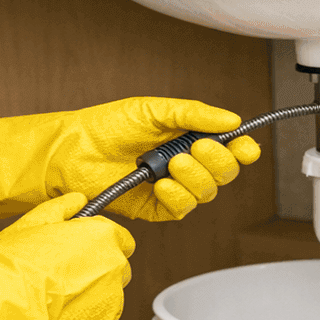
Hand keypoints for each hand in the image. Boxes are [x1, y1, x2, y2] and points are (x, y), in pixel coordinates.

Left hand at [0, 97, 261, 225]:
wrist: (74, 150)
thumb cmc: (108, 125)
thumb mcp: (154, 110)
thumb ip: (193, 114)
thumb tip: (231, 119)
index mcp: (189, 138)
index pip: (229, 148)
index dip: (242, 149)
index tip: (245, 146)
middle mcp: (185, 164)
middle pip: (225, 173)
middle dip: (218, 161)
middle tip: (197, 147)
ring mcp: (172, 187)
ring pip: (207, 193)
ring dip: (195, 176)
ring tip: (171, 163)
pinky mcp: (156, 208)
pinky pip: (182, 210)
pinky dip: (178, 196)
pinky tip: (161, 184)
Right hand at [0, 193, 134, 319]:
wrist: (4, 300)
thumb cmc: (15, 260)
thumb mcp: (35, 221)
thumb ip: (63, 207)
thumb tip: (78, 200)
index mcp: (102, 235)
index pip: (121, 238)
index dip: (100, 243)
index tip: (84, 249)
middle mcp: (114, 264)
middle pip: (117, 265)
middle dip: (99, 268)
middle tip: (67, 273)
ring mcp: (111, 296)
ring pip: (110, 292)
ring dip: (93, 292)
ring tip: (61, 294)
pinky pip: (102, 315)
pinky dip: (87, 314)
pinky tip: (63, 310)